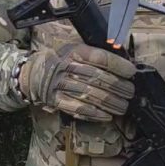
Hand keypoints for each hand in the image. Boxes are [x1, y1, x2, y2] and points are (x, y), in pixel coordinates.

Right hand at [20, 44, 136, 121]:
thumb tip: (122, 60)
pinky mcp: (56, 100)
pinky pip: (78, 108)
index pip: (100, 58)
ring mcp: (60, 85)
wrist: (33, 73)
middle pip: (97, 78)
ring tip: (123, 106)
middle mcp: (67, 67)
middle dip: (118, 87)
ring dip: (110, 103)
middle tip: (130, 92)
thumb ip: (95, 53)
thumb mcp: (75, 49)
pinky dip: (94, 114)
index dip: (118, 65)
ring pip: (90, 95)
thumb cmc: (61, 60)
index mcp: (74, 51)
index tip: (131, 72)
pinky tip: (107, 116)